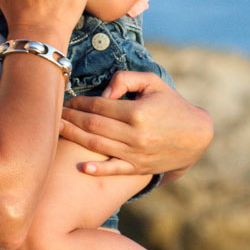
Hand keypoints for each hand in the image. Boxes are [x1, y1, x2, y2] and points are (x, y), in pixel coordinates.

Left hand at [60, 70, 212, 175]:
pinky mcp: (138, 168)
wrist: (196, 136)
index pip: (98, 106)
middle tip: (52, 114)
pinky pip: (114, 170)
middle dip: (70, 118)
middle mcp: (135, 135)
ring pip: (97, 145)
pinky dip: (97, 169)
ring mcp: (136, 153)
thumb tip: (103, 92)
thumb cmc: (171, 104)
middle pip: (92, 125)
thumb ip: (126, 79)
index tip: (66, 100)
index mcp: (137, 112)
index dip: (79, 102)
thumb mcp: (153, 82)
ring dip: (74, 137)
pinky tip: (80, 166)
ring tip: (56, 130)